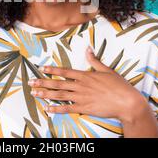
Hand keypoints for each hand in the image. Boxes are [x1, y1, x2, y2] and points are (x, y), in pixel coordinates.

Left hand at [28, 45, 149, 123]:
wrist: (127, 102)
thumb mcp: (107, 70)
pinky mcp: (84, 108)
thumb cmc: (119, 86)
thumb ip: (94, 60)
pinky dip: (56, 109)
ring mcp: (81, 97)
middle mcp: (81, 86)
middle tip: (31, 82)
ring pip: (59, 95)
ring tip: (34, 93)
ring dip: (46, 94)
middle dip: (43, 82)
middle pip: (58, 83)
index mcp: (85, 75)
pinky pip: (67, 108)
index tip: (42, 68)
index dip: (52, 70)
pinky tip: (47, 109)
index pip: (65, 71)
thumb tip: (88, 49)